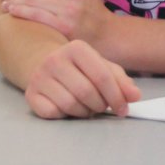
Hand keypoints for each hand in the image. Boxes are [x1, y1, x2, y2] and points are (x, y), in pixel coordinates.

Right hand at [25, 40, 140, 118]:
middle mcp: (55, 59)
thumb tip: (135, 96)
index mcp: (77, 48)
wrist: (44, 63)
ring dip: (85, 112)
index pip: (102, 76)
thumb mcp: (102, 66)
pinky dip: (65, 116)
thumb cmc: (80, 67)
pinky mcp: (30, 94)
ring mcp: (39, 77)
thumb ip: (121, 80)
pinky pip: (53, 113)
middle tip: (103, 107)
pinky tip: (69, 109)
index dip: (116, 96)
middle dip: (100, 105)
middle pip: (86, 92)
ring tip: (88, 107)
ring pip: (70, 105)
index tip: (123, 109)